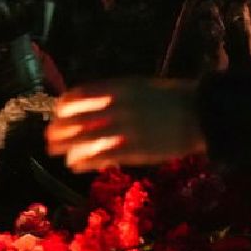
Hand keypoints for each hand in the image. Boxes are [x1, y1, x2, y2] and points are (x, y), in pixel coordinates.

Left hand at [45, 78, 205, 171]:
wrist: (201, 113)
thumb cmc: (171, 99)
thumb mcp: (140, 86)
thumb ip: (113, 94)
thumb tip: (86, 103)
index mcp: (120, 88)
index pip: (79, 96)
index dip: (63, 107)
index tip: (56, 113)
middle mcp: (119, 107)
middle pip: (78, 119)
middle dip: (59, 130)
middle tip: (48, 138)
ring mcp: (127, 129)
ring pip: (86, 139)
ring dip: (67, 146)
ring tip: (56, 152)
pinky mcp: (135, 150)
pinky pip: (102, 157)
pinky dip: (85, 161)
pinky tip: (75, 164)